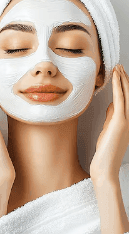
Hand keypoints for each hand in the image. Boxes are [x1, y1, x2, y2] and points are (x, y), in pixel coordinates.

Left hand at [90, 64, 128, 181]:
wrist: (105, 167)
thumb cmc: (106, 151)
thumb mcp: (109, 129)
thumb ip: (112, 117)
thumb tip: (113, 104)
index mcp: (128, 121)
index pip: (127, 100)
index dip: (124, 86)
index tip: (120, 74)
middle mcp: (130, 119)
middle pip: (129, 95)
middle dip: (125, 79)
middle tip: (120, 66)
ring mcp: (127, 120)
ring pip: (126, 94)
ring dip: (122, 79)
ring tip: (118, 67)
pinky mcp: (120, 120)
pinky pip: (120, 99)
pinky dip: (118, 86)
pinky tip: (115, 77)